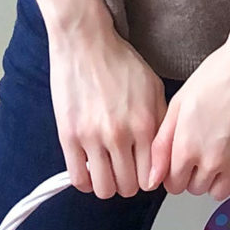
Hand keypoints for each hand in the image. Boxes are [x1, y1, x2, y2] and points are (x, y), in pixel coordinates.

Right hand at [44, 5, 165, 200]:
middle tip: (124, 170)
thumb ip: (160, 122)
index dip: (148, 179)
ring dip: (107, 184)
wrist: (85, 41)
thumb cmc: (120, 62)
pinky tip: (89, 168)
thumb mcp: (153, 87)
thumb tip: (162, 155)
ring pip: (103, 188)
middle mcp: (120, 135)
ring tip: (106, 170)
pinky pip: (78, 178)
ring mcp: (92, 137)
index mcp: (145, 124)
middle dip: (128, 182)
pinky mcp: (68, 136)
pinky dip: (85, 181)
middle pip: (128, 187)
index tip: (143, 172)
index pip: (152, 176)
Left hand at [148, 27, 229, 200]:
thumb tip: (153, 178)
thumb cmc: (217, 76)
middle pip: (194, 189)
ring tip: (218, 157)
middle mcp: (211, 160)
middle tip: (200, 152)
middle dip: (193, 175)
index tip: (180, 162)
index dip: (173, 173)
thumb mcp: (179, 104)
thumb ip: (162, 144)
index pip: (172, 184)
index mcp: (186, 147)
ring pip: (218, 192)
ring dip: (214, 180)